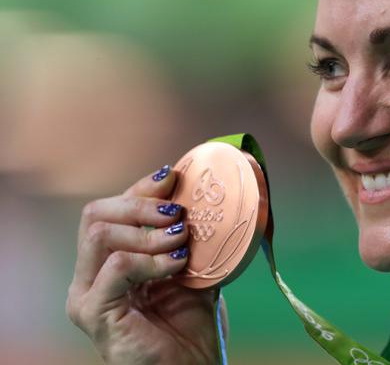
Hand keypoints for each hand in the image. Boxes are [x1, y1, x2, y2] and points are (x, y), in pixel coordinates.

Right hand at [66, 166, 225, 364]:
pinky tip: (177, 265)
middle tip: (177, 213)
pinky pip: (116, 268)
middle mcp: (90, 275)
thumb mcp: (190, 264)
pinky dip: (150, 259)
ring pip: (100, 234)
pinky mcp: (94, 313)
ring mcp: (86, 295)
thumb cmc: (191, 321)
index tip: (173, 177)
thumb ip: (185, 231)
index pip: (110, 208)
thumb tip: (195, 187)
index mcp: (109, 260)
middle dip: (141, 204)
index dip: (141, 189)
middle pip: (95, 213)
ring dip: (148, 233)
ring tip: (181, 243)